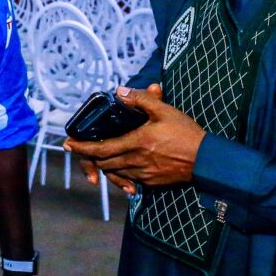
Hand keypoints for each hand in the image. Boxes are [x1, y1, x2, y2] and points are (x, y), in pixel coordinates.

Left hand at [65, 84, 206, 187]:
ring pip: (115, 172)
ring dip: (106, 165)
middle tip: (83, 148)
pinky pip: (129, 180)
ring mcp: (143, 175)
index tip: (68, 145)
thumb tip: (120, 92)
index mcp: (136, 142)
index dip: (82, 148)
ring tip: (101, 156)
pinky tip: (123, 166)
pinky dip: (121, 173)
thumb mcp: (165, 111)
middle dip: (91, 157)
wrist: (206, 161)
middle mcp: (136, 161)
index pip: (101, 149)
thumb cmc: (186, 134)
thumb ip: (141, 100)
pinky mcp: (151, 183)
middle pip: (104, 163)